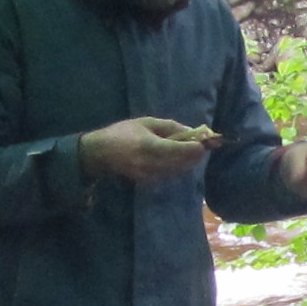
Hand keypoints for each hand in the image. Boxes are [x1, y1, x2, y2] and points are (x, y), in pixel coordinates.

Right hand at [79, 116, 216, 184]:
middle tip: (204, 146)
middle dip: (195, 156)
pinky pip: (169, 175)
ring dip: (188, 162)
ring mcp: (150, 176)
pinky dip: (178, 167)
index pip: (180, 151)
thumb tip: (192, 132)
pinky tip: (178, 159)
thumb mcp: (146, 122)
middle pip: (182, 164)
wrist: (100, 154)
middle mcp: (152, 164)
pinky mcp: (148, 182)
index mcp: (150, 146)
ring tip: (192, 151)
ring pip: (178, 171)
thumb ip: (170, 127)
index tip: (207, 142)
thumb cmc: (122, 133)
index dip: (196, 148)